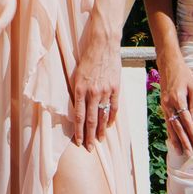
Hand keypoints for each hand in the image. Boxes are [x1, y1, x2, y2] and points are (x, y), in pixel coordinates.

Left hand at [72, 25, 120, 150]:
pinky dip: (111, 118)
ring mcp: (105, 91)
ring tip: (99, 140)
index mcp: (80, 89)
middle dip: (89, 136)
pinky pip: (114, 107)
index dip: (78, 131)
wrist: (103, 45)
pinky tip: (108, 126)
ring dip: (100, 130)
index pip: (79, 116)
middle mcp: (92, 92)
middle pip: (91, 120)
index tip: (78, 141)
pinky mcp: (115, 88)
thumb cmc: (88, 59)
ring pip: (102, 116)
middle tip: (88, 148)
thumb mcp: (77, 74)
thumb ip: (77, 92)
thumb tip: (77, 108)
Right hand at [159, 54, 192, 156]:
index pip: (186, 121)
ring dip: (175, 139)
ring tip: (179, 151)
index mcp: (178, 99)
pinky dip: (170, 131)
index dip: (192, 134)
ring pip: (170, 126)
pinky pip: (166, 121)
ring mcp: (164, 105)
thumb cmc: (184, 74)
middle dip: (183, 141)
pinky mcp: (163, 105)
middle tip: (189, 153)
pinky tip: (172, 139)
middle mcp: (169, 104)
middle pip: (177, 126)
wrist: (168, 64)